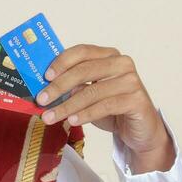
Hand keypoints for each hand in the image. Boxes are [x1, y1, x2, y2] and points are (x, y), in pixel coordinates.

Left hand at [34, 45, 175, 171]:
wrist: (140, 130)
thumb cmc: (112, 109)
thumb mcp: (88, 95)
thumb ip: (73, 87)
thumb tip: (46, 89)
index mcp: (108, 56)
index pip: (82, 51)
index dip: (62, 61)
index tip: (45, 76)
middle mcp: (122, 64)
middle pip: (85, 70)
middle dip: (59, 86)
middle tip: (42, 100)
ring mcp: (131, 81)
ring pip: (93, 91)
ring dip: (67, 106)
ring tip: (50, 117)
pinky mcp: (137, 100)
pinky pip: (106, 106)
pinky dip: (86, 114)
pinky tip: (73, 121)